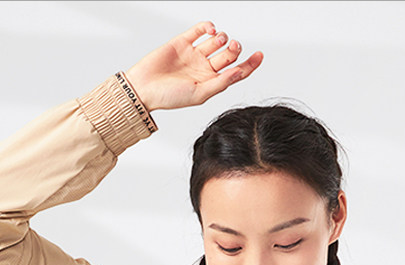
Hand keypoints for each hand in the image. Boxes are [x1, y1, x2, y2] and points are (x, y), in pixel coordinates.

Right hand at [125, 21, 262, 111]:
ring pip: (216, 41)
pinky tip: (210, 29)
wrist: (144, 89)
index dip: (250, 64)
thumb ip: (221, 83)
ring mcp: (194, 55)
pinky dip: (208, 27)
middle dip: (234, 49)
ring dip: (223, 38)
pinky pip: (199, 31)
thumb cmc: (170, 97)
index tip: (260, 55)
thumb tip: (240, 72)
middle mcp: (204, 68)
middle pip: (229, 55)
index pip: (236, 71)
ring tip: (218, 40)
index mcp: (211, 82)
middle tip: (232, 47)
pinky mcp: (182, 42)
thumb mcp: (199, 94)